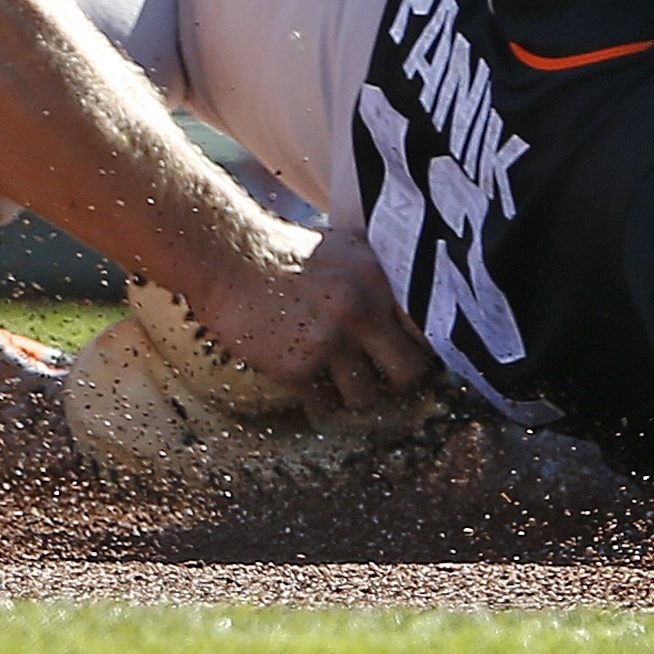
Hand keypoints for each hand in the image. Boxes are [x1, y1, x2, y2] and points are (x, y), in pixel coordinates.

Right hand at [171, 222, 435, 413]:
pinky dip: (314, 396)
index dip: (418, 348)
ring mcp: (331, 339)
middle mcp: (363, 308)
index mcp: (380, 277)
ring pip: (366, 397)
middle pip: (408, 373)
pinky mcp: (299, 365)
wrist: (226, 255)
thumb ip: (381, 282)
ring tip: (328, 373)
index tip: (404, 355)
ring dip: (348, 392)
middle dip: (391, 379)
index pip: (427, 332)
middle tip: (372, 373)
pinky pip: (323, 403)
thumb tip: (415, 322)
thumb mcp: (345, 251)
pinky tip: (300, 371)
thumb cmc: (285, 253)